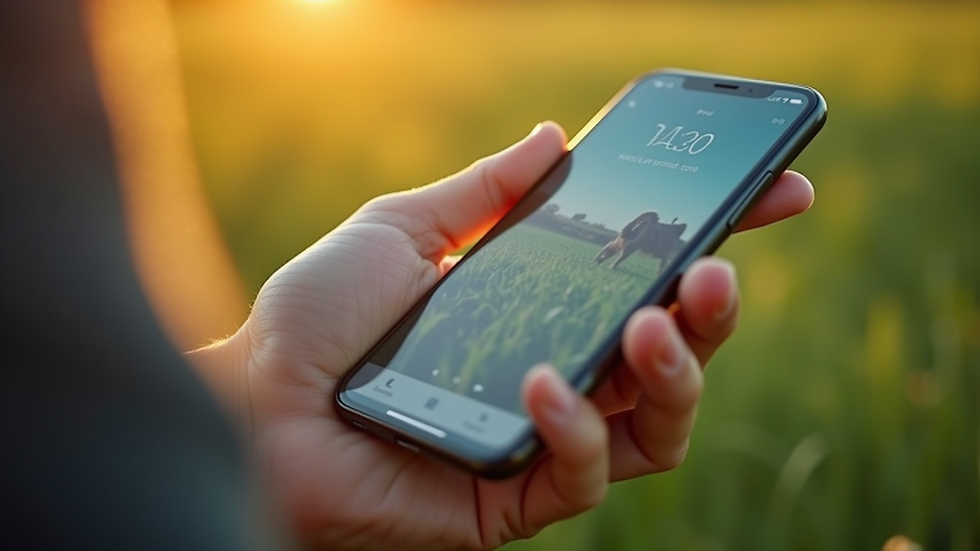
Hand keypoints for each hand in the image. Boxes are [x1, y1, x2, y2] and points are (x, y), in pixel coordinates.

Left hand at [205, 122, 813, 550]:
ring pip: (661, 424)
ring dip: (676, 372)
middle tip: (710, 273)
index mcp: (538, 306)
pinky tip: (543, 381)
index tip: (780, 197)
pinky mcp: (516, 496)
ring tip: (649, 324)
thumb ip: (484, 190)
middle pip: (674, 353)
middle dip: (711, 313)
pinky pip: (587, 474)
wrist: (252, 404)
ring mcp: (543, 437)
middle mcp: (555, 369)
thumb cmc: (319, 317)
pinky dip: (578, 426)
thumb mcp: (405, 228)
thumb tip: (556, 136)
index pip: (645, 275)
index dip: (714, 238)